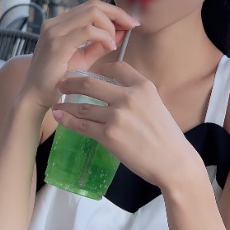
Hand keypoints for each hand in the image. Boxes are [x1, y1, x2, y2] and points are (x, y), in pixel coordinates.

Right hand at [18, 0, 138, 109]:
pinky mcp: (56, 44)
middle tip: (133, 26)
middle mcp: (55, 23)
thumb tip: (122, 31)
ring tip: (114, 44)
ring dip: (110, 26)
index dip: (114, 12)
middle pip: (94, 5)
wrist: (36, 98)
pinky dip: (103, 36)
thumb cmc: (58, 80)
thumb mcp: (83, 58)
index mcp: (60, 24)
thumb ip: (100, 44)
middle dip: (118, 14)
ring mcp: (54, 31)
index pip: (91, 7)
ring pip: (92, 13)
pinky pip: (87, 31)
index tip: (131, 22)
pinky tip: (109, 48)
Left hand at [50, 61, 195, 189]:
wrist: (173, 162)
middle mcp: (128, 97)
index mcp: (143, 86)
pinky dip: (67, 120)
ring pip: (82, 106)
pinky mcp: (109, 135)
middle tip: (62, 84)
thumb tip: (116, 94)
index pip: (116, 67)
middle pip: (90, 83)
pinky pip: (81, 125)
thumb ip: (137, 96)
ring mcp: (117, 116)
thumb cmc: (167, 137)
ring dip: (65, 104)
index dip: (99, 68)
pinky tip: (59, 117)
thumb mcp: (156, 105)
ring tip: (57, 103)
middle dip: (71, 82)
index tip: (89, 73)